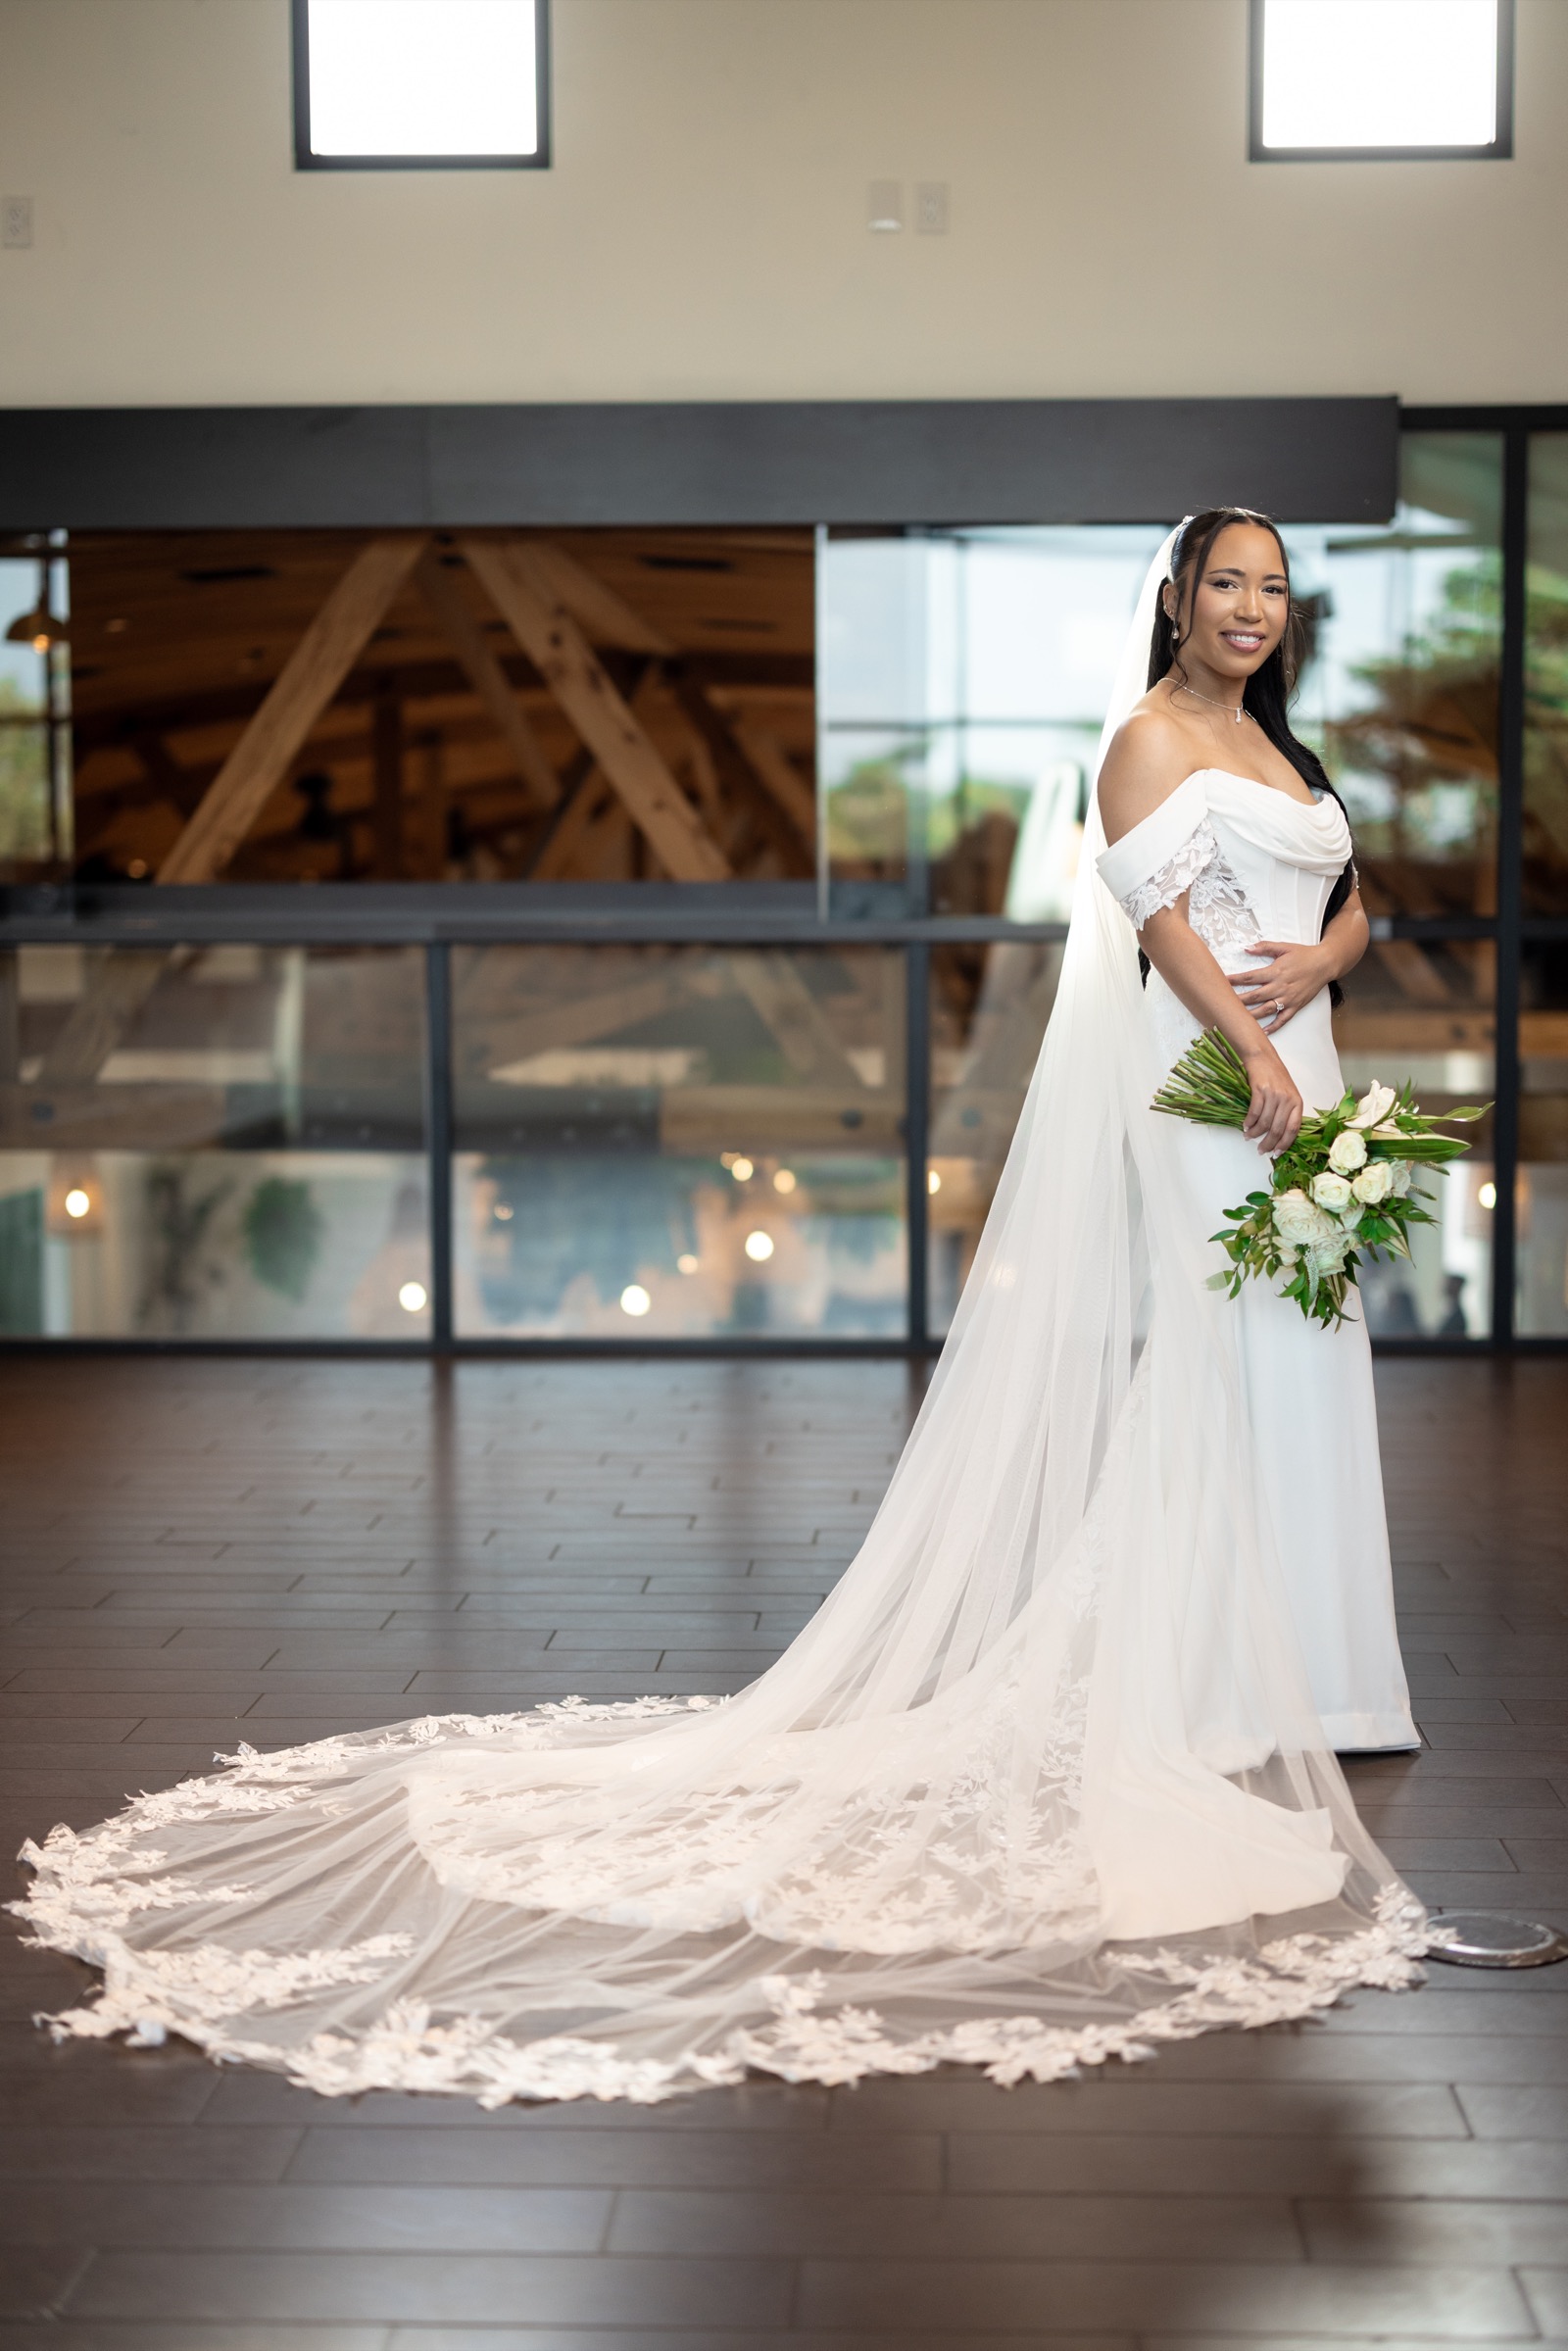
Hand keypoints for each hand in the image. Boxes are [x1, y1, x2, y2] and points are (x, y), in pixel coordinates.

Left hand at [1229, 940, 1332, 1032]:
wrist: (1325, 964)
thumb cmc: (1303, 955)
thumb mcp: (1284, 947)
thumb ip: (1265, 947)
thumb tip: (1246, 948)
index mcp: (1276, 971)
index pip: (1250, 977)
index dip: (1235, 980)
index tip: (1222, 982)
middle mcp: (1280, 986)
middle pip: (1255, 996)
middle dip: (1238, 1001)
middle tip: (1224, 1005)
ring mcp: (1288, 998)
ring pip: (1266, 1010)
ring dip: (1251, 1015)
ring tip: (1237, 1019)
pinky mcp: (1296, 1006)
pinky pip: (1283, 1019)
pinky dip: (1273, 1027)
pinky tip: (1262, 1032)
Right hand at [1238, 1040, 1302, 1155]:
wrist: (1262, 1057)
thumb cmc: (1275, 1076)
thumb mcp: (1288, 1094)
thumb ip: (1287, 1111)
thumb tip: (1278, 1135)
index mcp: (1297, 1102)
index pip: (1293, 1129)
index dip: (1285, 1144)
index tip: (1277, 1153)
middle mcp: (1287, 1099)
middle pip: (1278, 1129)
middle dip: (1268, 1143)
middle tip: (1261, 1150)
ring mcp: (1274, 1094)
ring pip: (1265, 1122)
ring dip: (1255, 1133)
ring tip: (1249, 1137)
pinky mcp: (1260, 1090)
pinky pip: (1254, 1112)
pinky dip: (1249, 1122)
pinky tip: (1246, 1126)